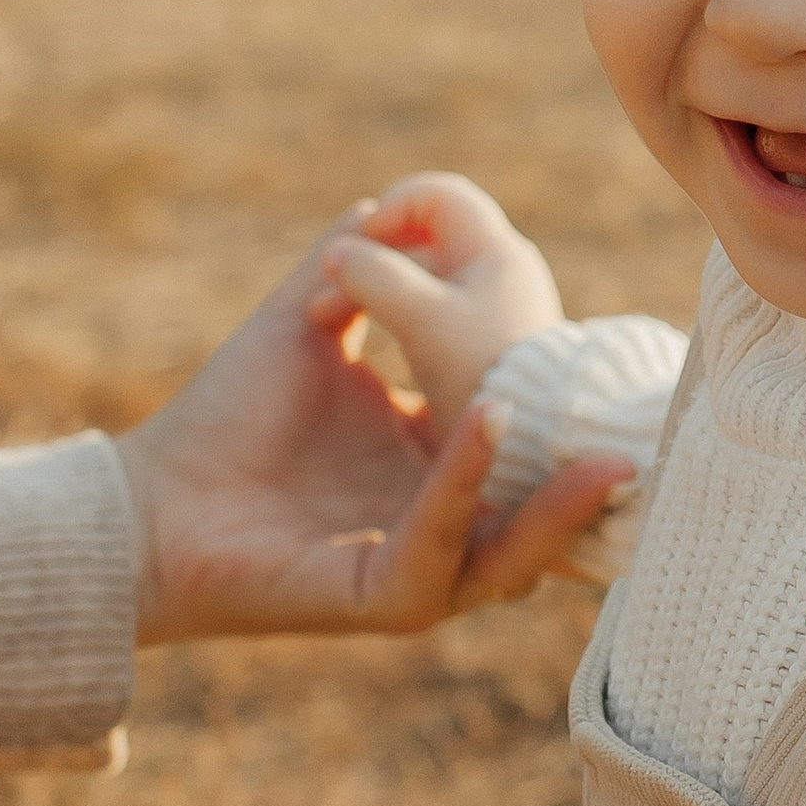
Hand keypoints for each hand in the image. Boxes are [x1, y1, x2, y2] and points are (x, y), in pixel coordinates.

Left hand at [112, 201, 628, 642]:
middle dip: (604, 482)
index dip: (578, 411)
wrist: (147, 501)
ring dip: (559, 502)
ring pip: (516, 551)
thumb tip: (390, 205)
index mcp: (441, 468)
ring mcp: (423, 570)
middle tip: (658, 435)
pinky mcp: (383, 599)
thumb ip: (356, 275)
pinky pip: (442, 548)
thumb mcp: (305, 330)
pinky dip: (467, 485)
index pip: (533, 448)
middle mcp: (446, 525)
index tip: (625, 363)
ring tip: (605, 456)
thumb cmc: (224, 420)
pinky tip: (488, 423)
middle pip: (548, 513)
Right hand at [311, 171, 562, 437]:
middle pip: (423, 238)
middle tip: (325, 298)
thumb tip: (338, 252)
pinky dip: (397, 315)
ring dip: (375, 289)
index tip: (358, 248)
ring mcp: (493, 306)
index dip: (391, 210)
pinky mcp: (483, 340)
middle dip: (371, 258)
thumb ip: (375, 277)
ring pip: (422, 277)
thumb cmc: (482, 375)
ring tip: (325, 319)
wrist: (535, 442)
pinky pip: (432, 310)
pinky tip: (369, 342)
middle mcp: (499, 270)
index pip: (437, 196)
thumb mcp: (422, 321)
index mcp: (494, 251)